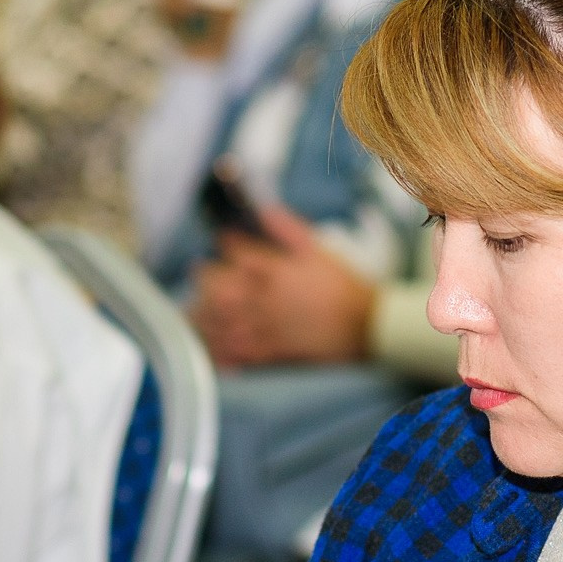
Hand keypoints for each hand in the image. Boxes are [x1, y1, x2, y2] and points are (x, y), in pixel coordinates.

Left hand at [190, 206, 376, 367]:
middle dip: (206, 280)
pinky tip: (210, 344)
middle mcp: (268, 298)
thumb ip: (290, 229)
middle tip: (200, 274)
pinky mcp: (273, 350)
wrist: (367, 324)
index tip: (221, 240)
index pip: (240, 253)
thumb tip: (265, 210)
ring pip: (224, 321)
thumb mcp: (320, 251)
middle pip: (221, 289)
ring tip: (195, 308)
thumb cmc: (344, 285)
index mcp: (278, 270)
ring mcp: (268, 326)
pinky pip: (238, 351)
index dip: (226, 245)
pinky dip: (220, 348)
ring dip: (205, 315)